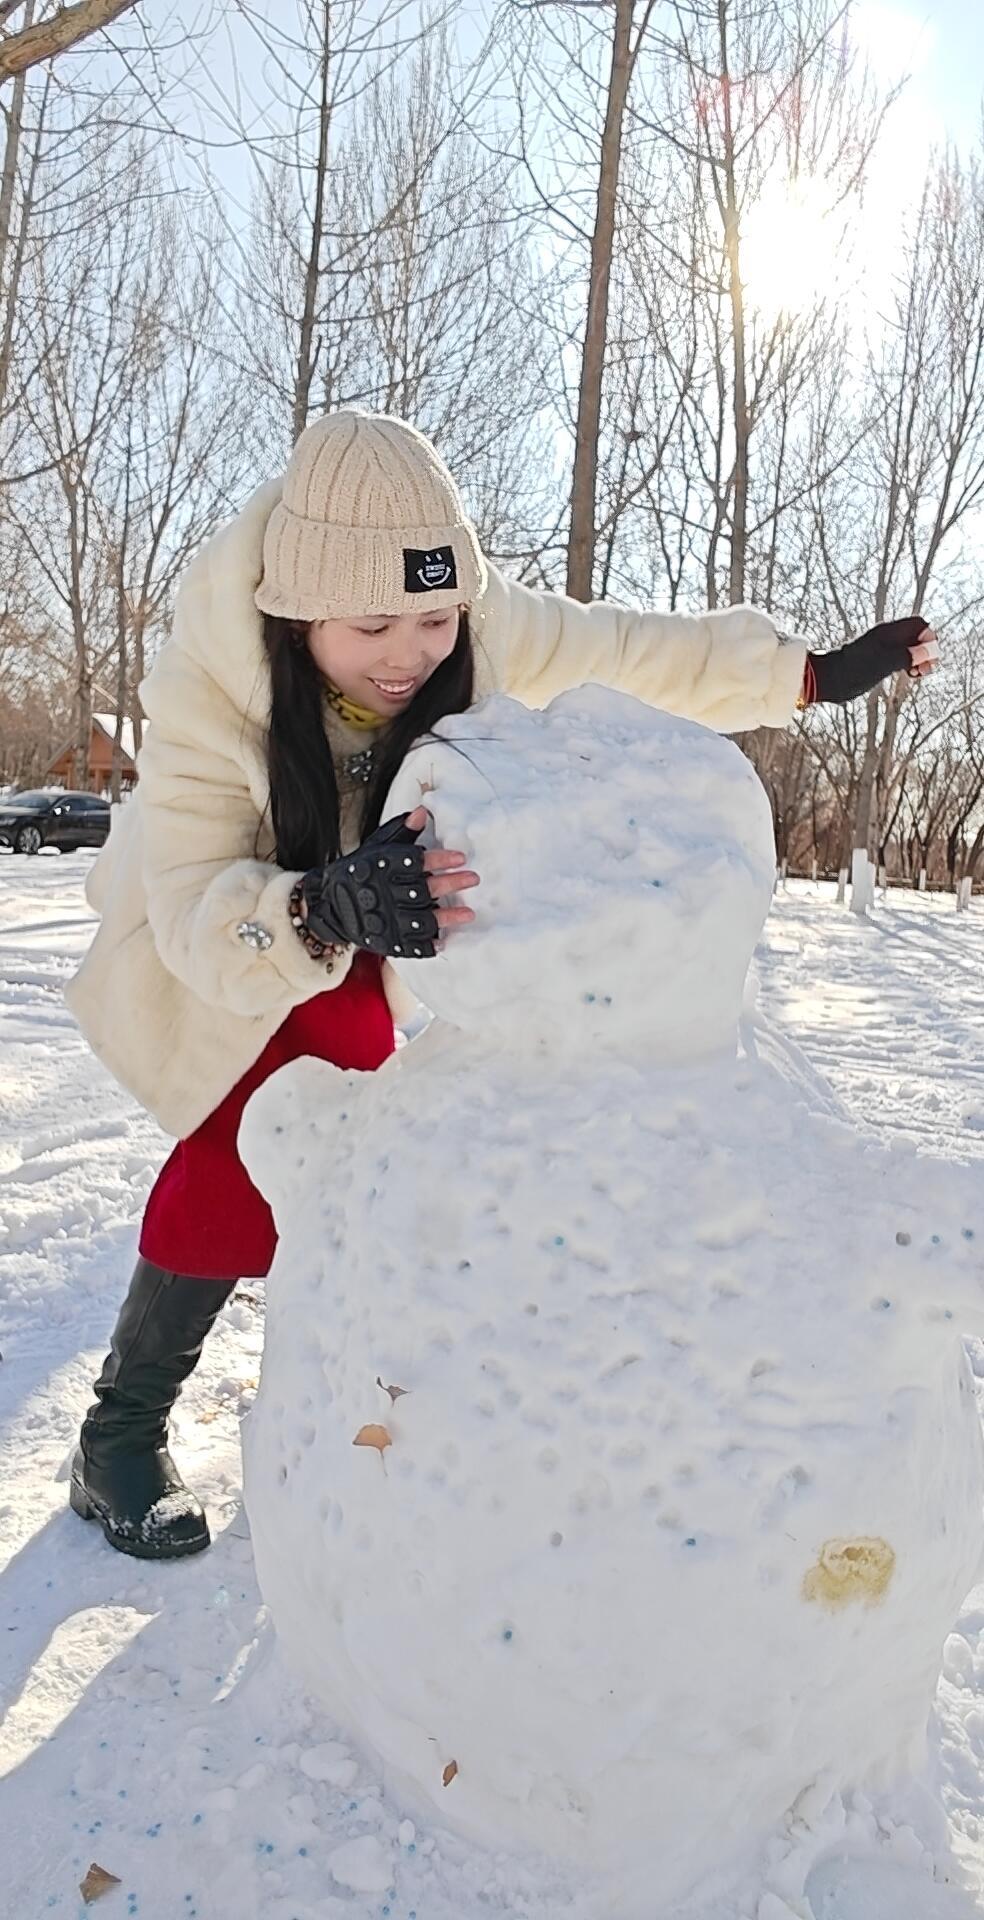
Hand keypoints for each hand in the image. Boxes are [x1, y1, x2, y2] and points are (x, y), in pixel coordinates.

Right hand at [301, 807, 477, 958]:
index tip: (460, 858)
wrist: (331, 905)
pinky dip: (428, 945)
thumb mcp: (376, 847)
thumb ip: (401, 832)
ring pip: (422, 920)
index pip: (414, 862)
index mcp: (382, 868)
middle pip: (423, 890)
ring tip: (469, 914)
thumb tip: (423, 811)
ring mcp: (387, 920)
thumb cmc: (359, 872)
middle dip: (451, 884)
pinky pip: (410, 946)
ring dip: (447, 917)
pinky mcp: (388, 940)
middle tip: (473, 879)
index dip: (439, 860)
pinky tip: (443, 940)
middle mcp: (385, 894)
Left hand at [805, 618, 939, 705]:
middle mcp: (886, 636)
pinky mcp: (876, 658)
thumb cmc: (850, 672)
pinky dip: (907, 663)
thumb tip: (929, 650)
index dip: (929, 639)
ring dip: (918, 658)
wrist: (824, 679)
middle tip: (926, 669)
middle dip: (926, 650)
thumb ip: (906, 656)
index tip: (928, 659)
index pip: (919, 625)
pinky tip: (908, 674)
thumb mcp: (882, 665)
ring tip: (918, 673)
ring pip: (909, 646)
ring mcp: (881, 647)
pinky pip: (900, 655)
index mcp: (887, 632)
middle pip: (917, 635)